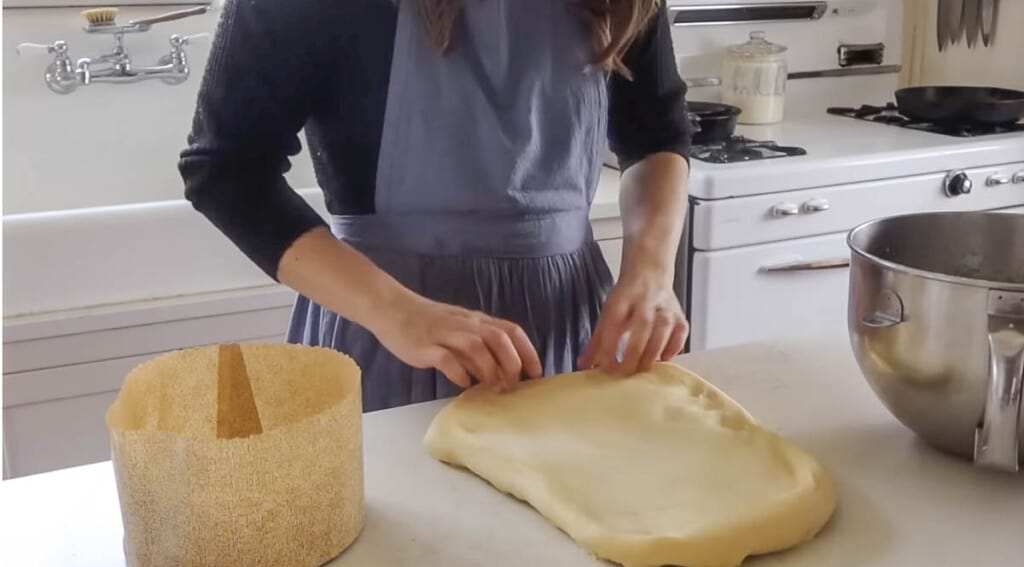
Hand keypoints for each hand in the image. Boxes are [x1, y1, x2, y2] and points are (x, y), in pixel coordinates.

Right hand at [371, 293, 543, 390]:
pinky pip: (447, 359)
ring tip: (491, 387)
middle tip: (512, 385)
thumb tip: (498, 374)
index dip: (527, 352)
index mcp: (476, 320)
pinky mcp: (426, 346)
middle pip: (498, 339)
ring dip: (489, 369)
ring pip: (476, 347)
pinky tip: (463, 384)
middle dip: (511, 363)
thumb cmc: (429, 323)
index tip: (536, 374)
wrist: (392, 309)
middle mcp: (465, 325)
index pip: (511, 331)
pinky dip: (459, 373)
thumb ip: (477, 348)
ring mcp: (445, 334)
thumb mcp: (459, 330)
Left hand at [579, 271, 688, 374]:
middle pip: (642, 324)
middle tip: (625, 372)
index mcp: (622, 299)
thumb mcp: (607, 314)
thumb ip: (597, 341)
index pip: (614, 321)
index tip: (605, 366)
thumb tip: (584, 365)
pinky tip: (663, 359)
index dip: (610, 345)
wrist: (649, 274)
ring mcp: (665, 307)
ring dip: (653, 351)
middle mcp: (645, 300)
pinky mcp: (680, 315)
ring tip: (643, 369)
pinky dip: (673, 347)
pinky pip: (680, 332)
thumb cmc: (626, 300)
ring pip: (663, 328)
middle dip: (634, 351)